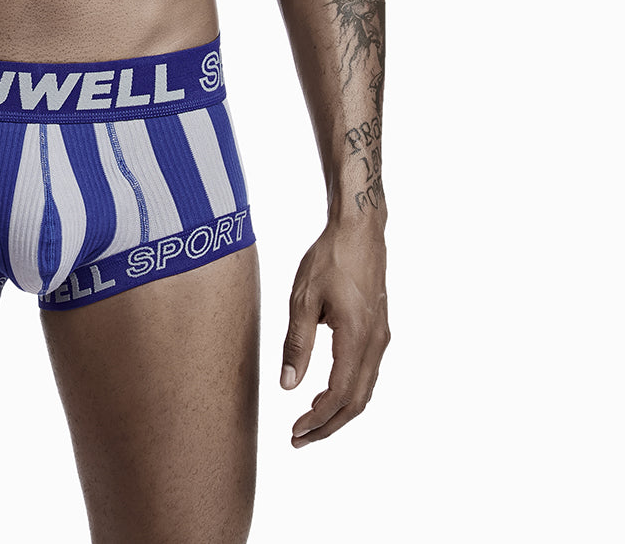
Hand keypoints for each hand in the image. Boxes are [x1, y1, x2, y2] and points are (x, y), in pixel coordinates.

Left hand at [280, 221, 388, 445]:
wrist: (360, 230)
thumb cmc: (330, 258)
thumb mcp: (303, 298)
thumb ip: (297, 344)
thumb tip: (288, 385)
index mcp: (357, 338)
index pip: (339, 395)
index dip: (318, 419)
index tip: (295, 431)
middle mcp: (375, 343)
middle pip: (356, 402)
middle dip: (328, 426)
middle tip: (299, 439)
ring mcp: (381, 337)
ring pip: (365, 390)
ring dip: (339, 412)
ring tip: (310, 422)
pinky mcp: (379, 329)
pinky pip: (368, 373)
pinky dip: (349, 393)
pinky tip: (328, 393)